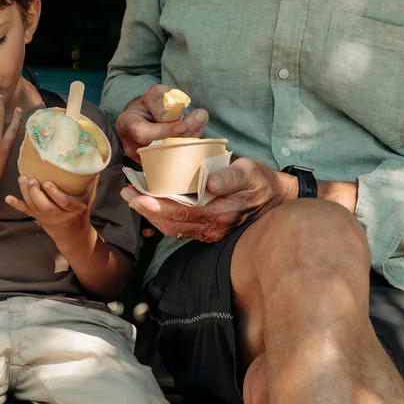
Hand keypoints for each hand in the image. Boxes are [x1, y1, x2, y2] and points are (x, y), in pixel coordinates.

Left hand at [5, 173, 97, 244]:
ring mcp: (45, 216)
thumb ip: (92, 185)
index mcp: (72, 209)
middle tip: (32, 179)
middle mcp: (58, 214)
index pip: (63, 202)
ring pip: (34, 206)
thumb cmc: (81, 213)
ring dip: (26, 193)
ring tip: (23, 178)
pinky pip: (26, 211)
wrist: (73, 235)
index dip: (54, 193)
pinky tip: (8, 198)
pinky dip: (16, 204)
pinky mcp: (37, 216)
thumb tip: (96, 166)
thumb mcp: (88, 201)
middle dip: (36, 192)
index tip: (48, 182)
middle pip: (44, 205)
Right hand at [115, 85, 208, 161]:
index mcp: (126, 124)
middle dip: (182, 134)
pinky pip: (174, 159)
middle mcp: (132, 145)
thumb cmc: (148, 104)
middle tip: (200, 116)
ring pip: (170, 154)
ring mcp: (143, 158)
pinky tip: (196, 131)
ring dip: (189, 139)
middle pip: (159, 146)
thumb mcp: (153, 94)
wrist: (145, 118)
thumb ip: (160, 101)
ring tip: (200, 119)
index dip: (164, 131)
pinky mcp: (157, 164)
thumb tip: (170, 117)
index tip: (183, 125)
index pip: (142, 132)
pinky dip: (188, 146)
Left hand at [121, 157, 290, 241]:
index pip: (181, 213)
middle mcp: (212, 228)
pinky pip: (180, 226)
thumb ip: (231, 177)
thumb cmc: (260, 181)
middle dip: (146, 209)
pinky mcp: (207, 228)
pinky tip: (152, 203)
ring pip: (173, 227)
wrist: (276, 198)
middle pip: (171, 223)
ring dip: (151, 213)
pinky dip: (163, 215)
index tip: (137, 195)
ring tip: (134, 196)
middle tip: (127, 192)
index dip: (156, 206)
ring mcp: (209, 231)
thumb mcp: (249, 172)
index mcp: (219, 214)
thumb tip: (211, 183)